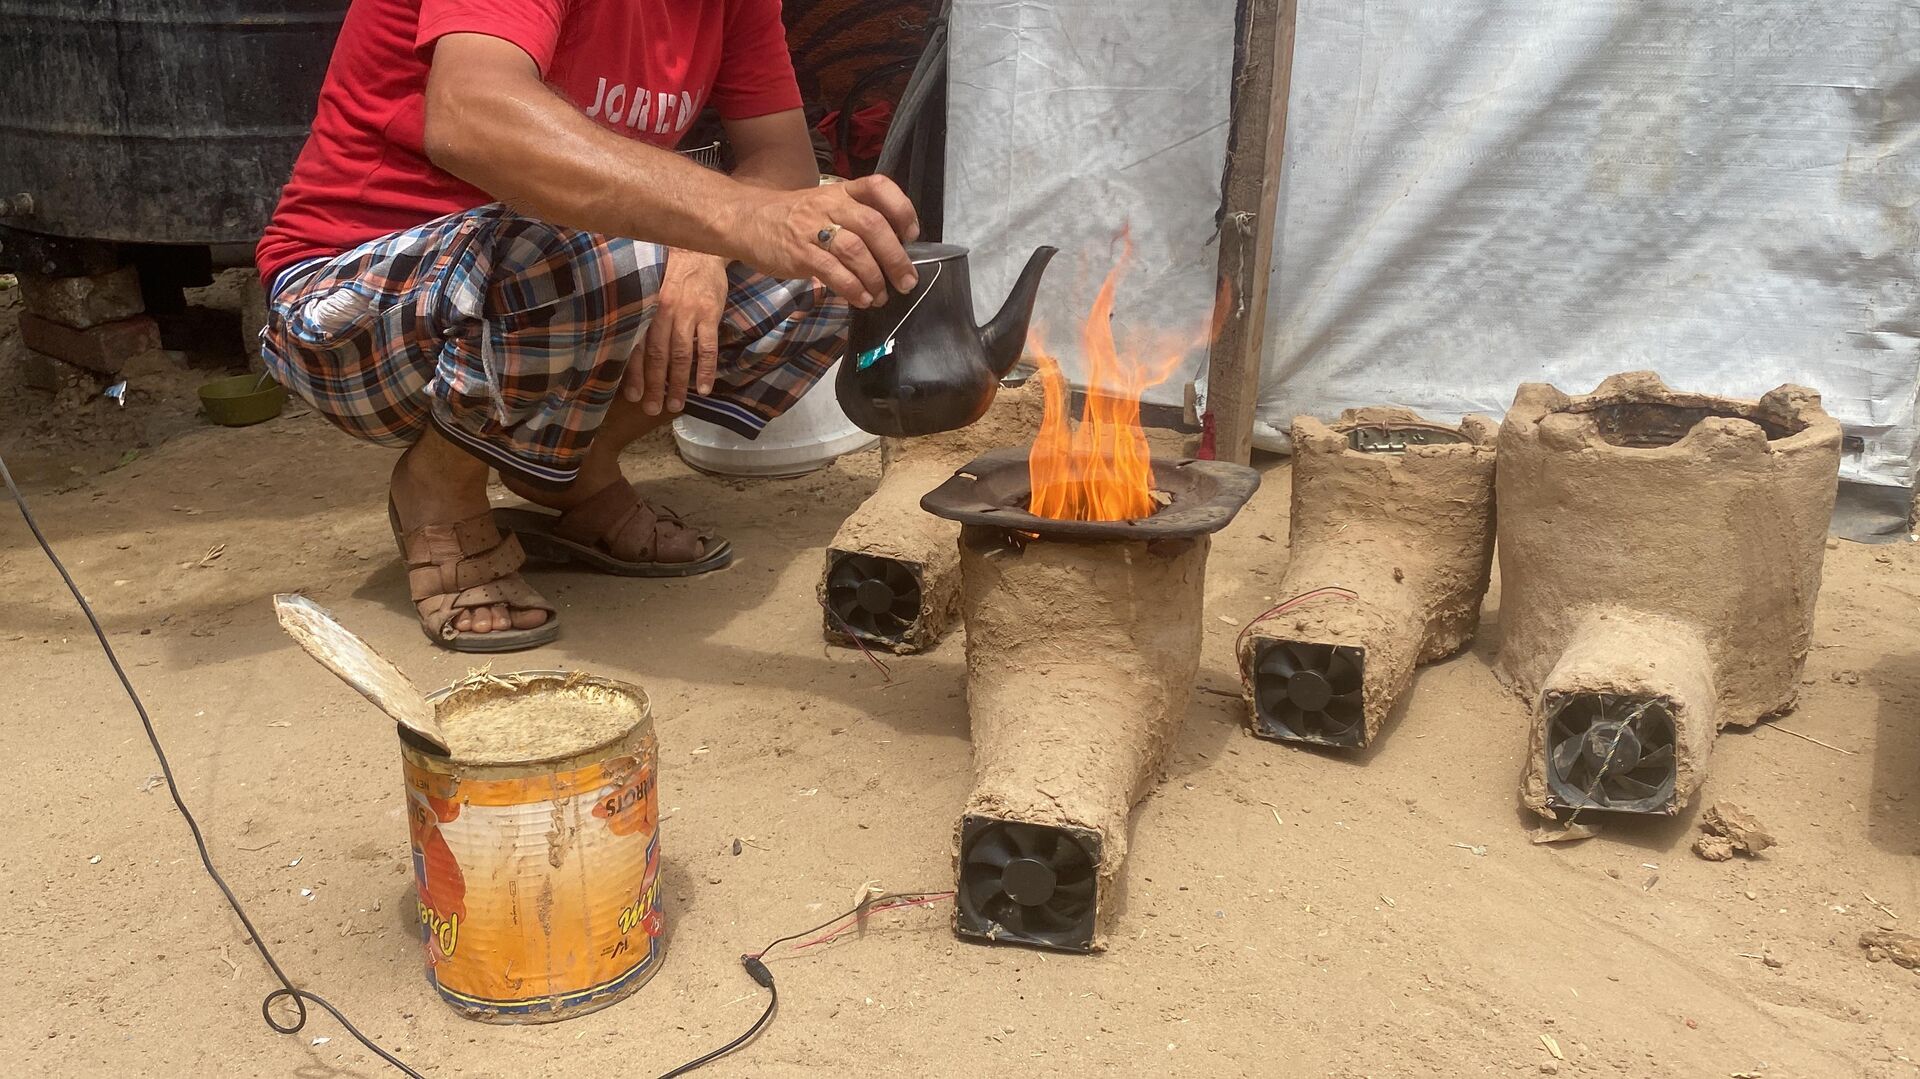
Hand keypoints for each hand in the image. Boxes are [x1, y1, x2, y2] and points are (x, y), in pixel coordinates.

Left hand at [629, 249, 726, 414]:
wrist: (700, 246)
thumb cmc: (670, 269)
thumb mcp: (649, 286)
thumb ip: (641, 313)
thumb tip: (625, 343)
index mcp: (646, 307)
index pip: (638, 345)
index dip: (635, 373)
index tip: (633, 396)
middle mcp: (664, 312)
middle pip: (658, 356)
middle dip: (655, 385)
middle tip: (653, 409)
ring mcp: (689, 314)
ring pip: (681, 355)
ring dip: (678, 383)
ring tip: (675, 405)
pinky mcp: (710, 313)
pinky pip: (708, 347)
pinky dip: (706, 370)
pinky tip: (704, 388)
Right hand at [727, 175, 921, 306]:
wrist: (746, 220)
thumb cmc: (792, 218)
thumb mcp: (825, 206)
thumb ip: (856, 221)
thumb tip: (893, 252)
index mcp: (841, 191)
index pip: (878, 187)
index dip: (901, 209)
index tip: (911, 234)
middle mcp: (830, 205)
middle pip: (874, 225)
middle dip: (896, 258)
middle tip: (906, 282)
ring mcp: (813, 228)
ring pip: (856, 251)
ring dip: (875, 278)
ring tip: (881, 296)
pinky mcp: (799, 253)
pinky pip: (834, 271)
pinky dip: (853, 289)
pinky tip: (861, 299)